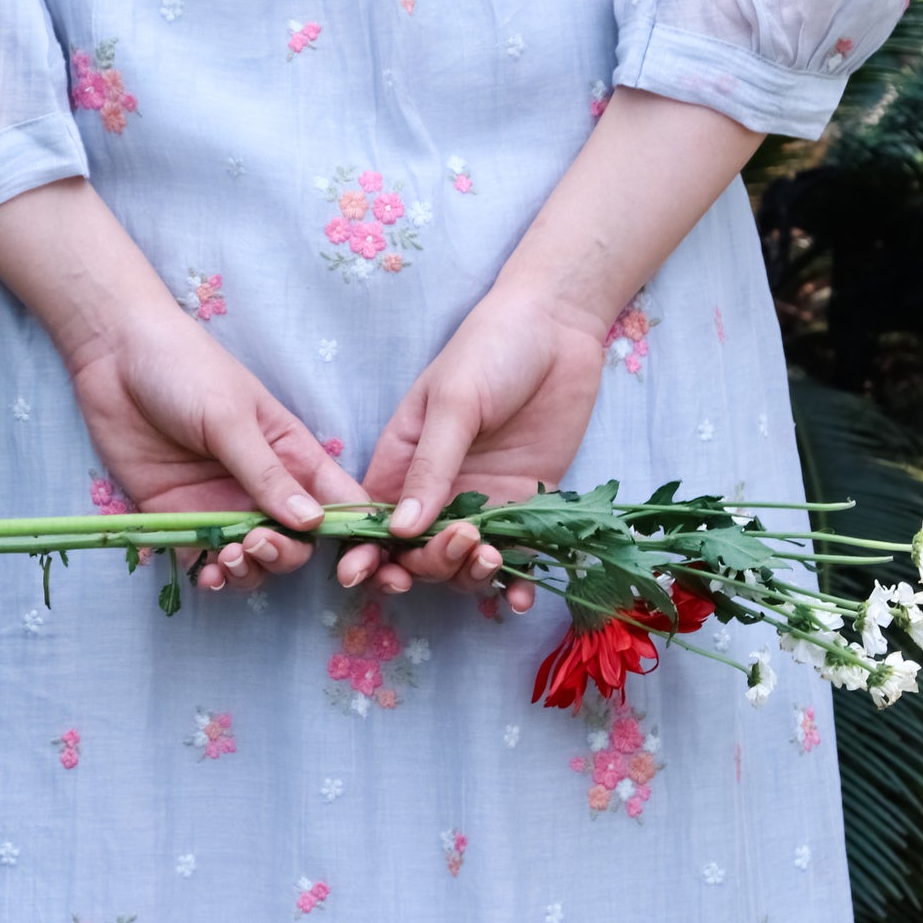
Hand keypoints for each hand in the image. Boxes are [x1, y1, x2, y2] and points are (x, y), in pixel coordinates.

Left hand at [71, 304, 391, 592]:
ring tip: (227, 558)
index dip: (354, 538)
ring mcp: (220, 505)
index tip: (349, 564)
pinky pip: (203, 560)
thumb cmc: (185, 368)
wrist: (115, 355)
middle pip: (296, 543)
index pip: (340, 504)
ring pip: (253, 561)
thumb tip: (313, 522)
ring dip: (249, 572)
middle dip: (286, 555)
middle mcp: (262, 488)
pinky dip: (210, 576)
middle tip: (256, 543)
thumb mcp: (231, 418)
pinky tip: (204, 572)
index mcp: (292, 455)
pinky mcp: (179, 517)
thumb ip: (267, 472)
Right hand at [341, 87, 762, 601]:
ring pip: (461, 565)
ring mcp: (481, 503)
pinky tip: (519, 596)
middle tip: (458, 543)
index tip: (366, 576)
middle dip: (427, 565)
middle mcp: (434, 492)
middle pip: (415, 555)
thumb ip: (430, 466)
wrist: (558, 327)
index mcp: (398, 463)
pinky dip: (511, 585)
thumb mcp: (453, 402)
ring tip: (491, 556)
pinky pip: (514, 556)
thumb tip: (402, 531)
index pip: (372, 525)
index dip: (364, 556)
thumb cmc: (490, 349)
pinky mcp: (526, 508)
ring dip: (467, 575)